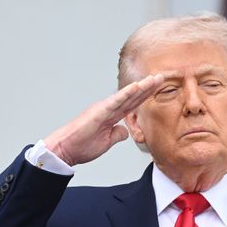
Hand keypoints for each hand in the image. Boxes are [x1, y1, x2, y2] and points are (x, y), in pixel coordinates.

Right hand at [43, 74, 163, 165]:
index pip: (132, 104)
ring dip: (141, 88)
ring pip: (126, 96)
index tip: (157, 87)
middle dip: (147, 88)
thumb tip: (125, 131)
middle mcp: (108, 109)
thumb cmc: (81, 145)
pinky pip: (115, 101)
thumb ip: (117, 134)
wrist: (65, 149)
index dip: (145, 95)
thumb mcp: (106, 142)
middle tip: (161, 77)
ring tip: (153, 80)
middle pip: (132, 97)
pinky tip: (136, 87)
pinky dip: (125, 94)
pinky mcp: (98, 112)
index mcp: (111, 116)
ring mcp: (103, 109)